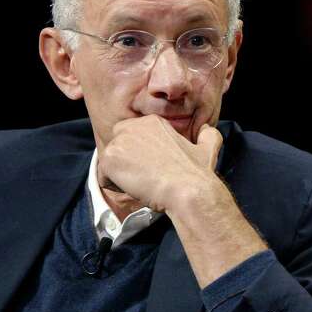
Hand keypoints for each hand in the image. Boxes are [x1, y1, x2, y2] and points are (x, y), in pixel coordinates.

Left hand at [97, 115, 222, 212]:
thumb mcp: (208, 147)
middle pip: (117, 146)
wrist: (188, 190)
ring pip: (110, 162)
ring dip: (121, 176)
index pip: (131, 136)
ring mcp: (119, 141)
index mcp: (152, 121)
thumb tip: (208, 130)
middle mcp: (133, 126)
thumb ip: (207, 135)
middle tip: (144, 177)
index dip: (139, 155)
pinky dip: (114, 187)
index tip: (151, 168)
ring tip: (141, 184)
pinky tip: (134, 188)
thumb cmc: (197, 173)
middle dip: (125, 162)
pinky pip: (103, 177)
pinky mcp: (110, 158)